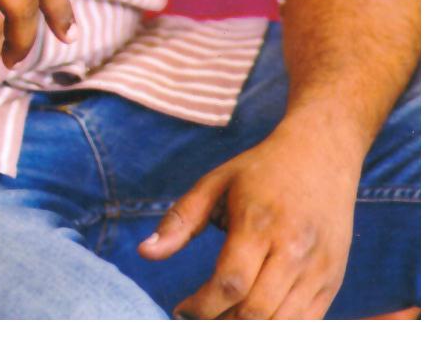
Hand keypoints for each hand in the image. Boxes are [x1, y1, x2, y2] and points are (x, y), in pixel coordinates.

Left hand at [137, 121, 360, 318]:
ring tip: (223, 319)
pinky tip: (254, 318)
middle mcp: (293, 250)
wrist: (322, 153)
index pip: (230, 283)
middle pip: (255, 312)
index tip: (181, 309)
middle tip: (199, 318)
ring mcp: (318, 269)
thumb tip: (145, 252)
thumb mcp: (216, 182)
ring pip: (282, 325)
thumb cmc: (261, 169)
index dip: (202, 306)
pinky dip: (277, 330)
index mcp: (259, 223)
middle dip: (221, 324)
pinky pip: (306, 324)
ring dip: (249, 330)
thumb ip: (181, 219)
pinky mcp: (333, 280)